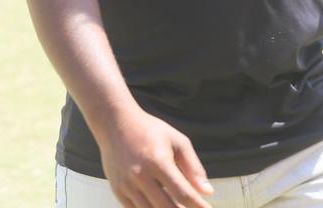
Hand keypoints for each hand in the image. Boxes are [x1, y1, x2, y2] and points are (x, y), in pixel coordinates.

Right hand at [96, 105, 213, 207]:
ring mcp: (127, 185)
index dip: (198, 206)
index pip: (183, 193)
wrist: (115, 123)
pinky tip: (162, 206)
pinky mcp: (118, 191)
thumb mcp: (177, 141)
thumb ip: (193, 167)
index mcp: (158, 161)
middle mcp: (140, 175)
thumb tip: (208, 192)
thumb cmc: (150, 130)